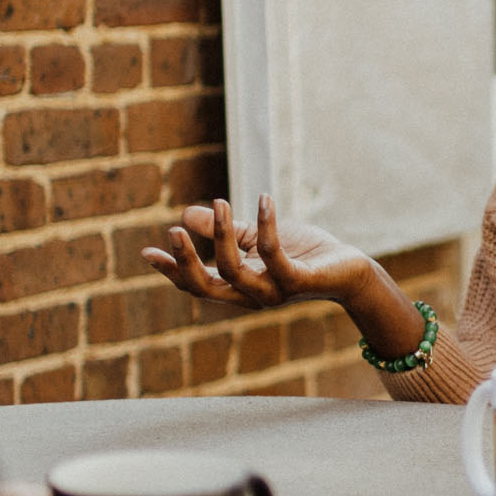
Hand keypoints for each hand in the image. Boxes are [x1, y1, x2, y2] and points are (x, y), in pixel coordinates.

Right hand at [141, 195, 375, 313]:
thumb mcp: (256, 237)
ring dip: (222, 235)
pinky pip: (275, 255)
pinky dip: (266, 226)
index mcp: (239, 287)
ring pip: (235, 270)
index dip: (173, 271)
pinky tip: (263, 199)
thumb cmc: (302, 253)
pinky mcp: (299, 280)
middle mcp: (252, 295)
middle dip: (187, 261)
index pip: (198, 284)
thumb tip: (186, 214)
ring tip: (218, 202)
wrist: (348, 268)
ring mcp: (275, 291)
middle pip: (209, 286)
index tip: (147, 252)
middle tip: (174, 231)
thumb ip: (225, 230)